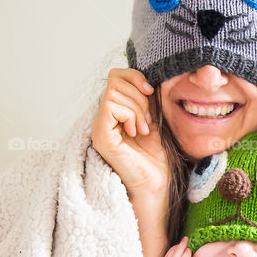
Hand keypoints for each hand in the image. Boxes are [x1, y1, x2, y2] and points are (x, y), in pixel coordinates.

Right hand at [91, 68, 168, 196]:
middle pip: (115, 79)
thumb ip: (148, 98)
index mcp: (115, 111)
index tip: (151, 91)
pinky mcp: (100, 135)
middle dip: (138, 95)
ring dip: (136, 108)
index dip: (135, 76)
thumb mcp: (154, 118)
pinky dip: (129, 115)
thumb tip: (150, 77)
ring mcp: (100, 126)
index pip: (116, 75)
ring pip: (114, 92)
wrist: (156, 182)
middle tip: (146, 119)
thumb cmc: (156, 156)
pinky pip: (111, 106)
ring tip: (143, 129)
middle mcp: (104, 116)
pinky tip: (135, 133)